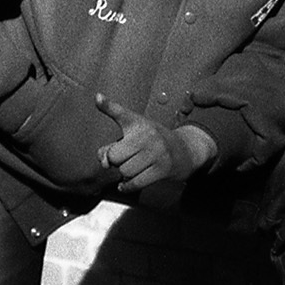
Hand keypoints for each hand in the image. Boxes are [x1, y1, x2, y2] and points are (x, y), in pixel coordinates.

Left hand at [93, 92, 216, 193]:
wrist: (185, 150)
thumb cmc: (153, 143)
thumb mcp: (134, 135)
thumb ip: (110, 148)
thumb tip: (104, 163)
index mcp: (138, 123)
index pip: (120, 113)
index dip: (107, 105)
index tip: (98, 98)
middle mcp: (147, 135)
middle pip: (114, 156)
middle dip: (116, 162)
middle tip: (126, 158)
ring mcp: (156, 152)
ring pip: (125, 171)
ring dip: (125, 175)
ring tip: (133, 168)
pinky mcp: (162, 169)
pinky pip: (135, 182)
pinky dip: (127, 186)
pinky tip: (125, 184)